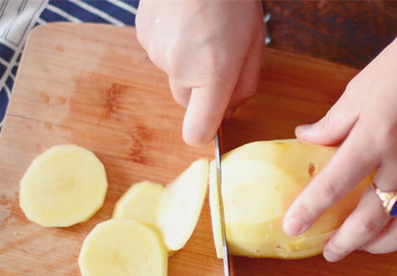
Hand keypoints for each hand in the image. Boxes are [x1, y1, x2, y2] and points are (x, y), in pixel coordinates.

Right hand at [136, 0, 265, 145]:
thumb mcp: (254, 44)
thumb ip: (244, 85)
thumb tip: (230, 112)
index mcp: (213, 75)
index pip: (197, 131)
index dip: (206, 132)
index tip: (214, 121)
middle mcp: (180, 69)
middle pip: (187, 102)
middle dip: (201, 91)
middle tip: (217, 58)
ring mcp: (157, 52)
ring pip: (173, 75)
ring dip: (187, 64)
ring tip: (201, 30)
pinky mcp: (143, 36)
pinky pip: (160, 54)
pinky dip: (172, 46)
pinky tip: (184, 22)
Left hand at [283, 15, 396, 261]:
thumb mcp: (361, 88)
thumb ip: (332, 123)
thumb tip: (305, 138)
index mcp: (376, 136)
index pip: (334, 186)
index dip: (309, 211)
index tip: (292, 227)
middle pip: (369, 222)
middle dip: (343, 244)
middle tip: (328, 251)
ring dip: (376, 246)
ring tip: (359, 246)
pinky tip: (389, 223)